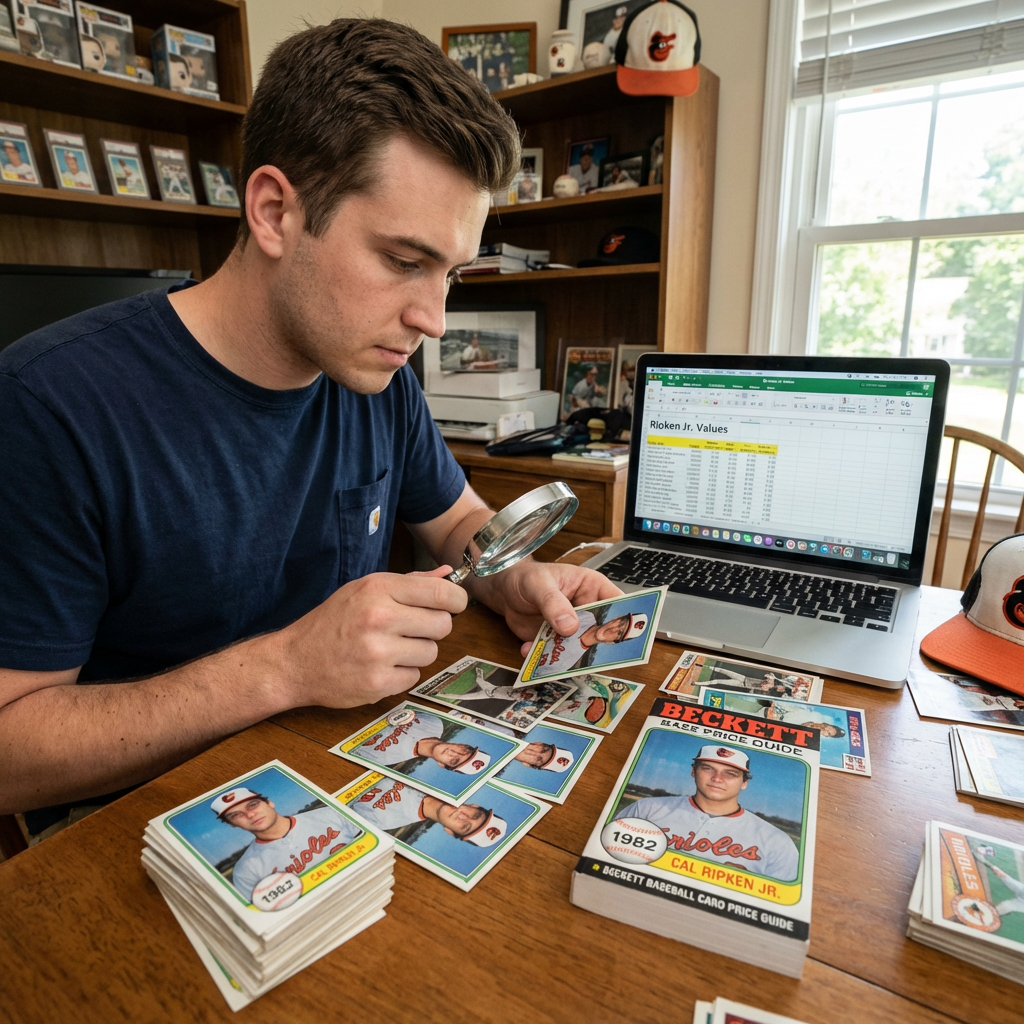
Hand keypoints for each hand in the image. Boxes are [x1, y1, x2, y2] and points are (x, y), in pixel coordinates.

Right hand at [279, 566, 466, 707]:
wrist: (295, 661)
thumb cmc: (333, 621)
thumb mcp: (364, 590)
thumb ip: (409, 582)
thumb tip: (448, 574)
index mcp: (378, 589)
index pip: (441, 593)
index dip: (456, 599)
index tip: (454, 604)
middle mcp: (379, 618)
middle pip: (442, 624)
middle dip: (433, 627)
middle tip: (412, 628)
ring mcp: (378, 653)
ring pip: (431, 652)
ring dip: (417, 651)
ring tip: (390, 647)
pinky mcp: (377, 683)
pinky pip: (414, 676)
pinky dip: (401, 673)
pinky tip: (379, 666)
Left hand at [471, 560, 621, 655]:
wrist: (504, 591)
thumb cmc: (527, 578)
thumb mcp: (539, 584)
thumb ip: (553, 603)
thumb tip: (569, 626)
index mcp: (592, 588)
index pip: (617, 602)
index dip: (621, 619)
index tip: (616, 635)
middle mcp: (587, 610)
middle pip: (603, 631)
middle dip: (596, 645)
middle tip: (586, 654)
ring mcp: (573, 628)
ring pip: (582, 647)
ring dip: (570, 656)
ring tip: (555, 658)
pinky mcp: (557, 641)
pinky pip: (558, 654)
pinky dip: (545, 657)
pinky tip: (529, 649)